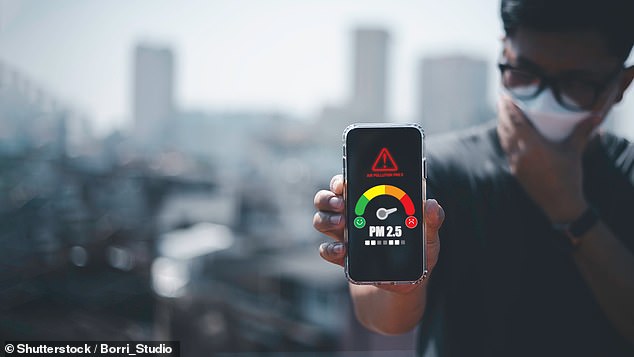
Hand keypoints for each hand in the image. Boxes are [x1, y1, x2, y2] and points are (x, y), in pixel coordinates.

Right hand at [313, 174, 443, 292]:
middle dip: (328, 198)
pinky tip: (342, 250)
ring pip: (320, 219)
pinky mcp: (342, 256)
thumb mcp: (428, 236)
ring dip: (326, 219)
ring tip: (342, 224)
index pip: (348, 184)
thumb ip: (432, 220)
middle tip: (341, 204)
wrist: (405, 284)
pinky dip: (330, 249)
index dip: (340, 180)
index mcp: (369, 203)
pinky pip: (325, 249)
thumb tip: (431, 204)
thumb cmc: (417, 253)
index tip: (344, 182)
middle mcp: (351, 215)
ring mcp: (343, 235)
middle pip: (326, 198)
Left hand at [497, 95, 597, 222]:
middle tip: (502, 101)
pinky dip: (505, 140)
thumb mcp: (575, 151)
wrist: (560, 204)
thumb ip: (582, 131)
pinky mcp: (515, 171)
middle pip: (506, 129)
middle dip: (502, 114)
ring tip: (502, 115)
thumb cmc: (568, 176)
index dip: (508, 108)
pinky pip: (506, 150)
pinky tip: (507, 136)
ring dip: (502, 126)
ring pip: (504, 140)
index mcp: (532, 145)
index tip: (505, 97)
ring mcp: (515, 163)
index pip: (515, 121)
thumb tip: (596, 115)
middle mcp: (520, 153)